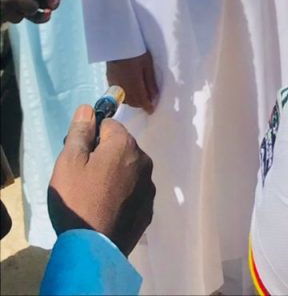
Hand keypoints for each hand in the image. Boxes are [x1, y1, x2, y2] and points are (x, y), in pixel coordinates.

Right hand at [48, 104, 154, 255]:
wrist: (92, 249)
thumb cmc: (78, 201)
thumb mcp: (69, 162)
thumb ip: (80, 132)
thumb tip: (88, 109)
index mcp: (124, 144)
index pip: (108, 126)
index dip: (90, 138)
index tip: (78, 157)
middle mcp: (143, 159)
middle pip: (120, 147)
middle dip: (104, 156)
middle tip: (83, 179)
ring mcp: (149, 185)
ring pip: (129, 169)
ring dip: (115, 175)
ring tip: (95, 198)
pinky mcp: (148, 208)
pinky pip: (134, 192)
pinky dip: (123, 196)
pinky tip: (108, 210)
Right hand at [107, 53, 157, 112]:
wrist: (117, 45)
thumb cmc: (136, 53)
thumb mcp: (147, 66)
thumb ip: (150, 82)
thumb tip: (154, 96)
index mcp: (135, 87)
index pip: (142, 102)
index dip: (148, 107)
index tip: (151, 110)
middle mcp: (124, 90)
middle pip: (133, 103)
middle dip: (141, 104)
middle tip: (147, 102)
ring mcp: (115, 86)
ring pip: (125, 100)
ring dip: (133, 101)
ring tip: (139, 97)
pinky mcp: (109, 82)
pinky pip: (119, 94)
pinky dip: (125, 96)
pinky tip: (129, 91)